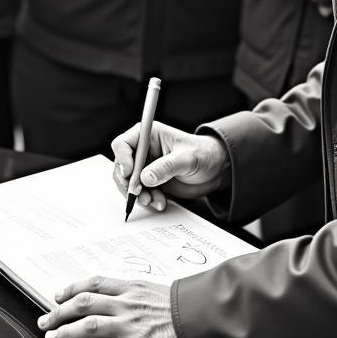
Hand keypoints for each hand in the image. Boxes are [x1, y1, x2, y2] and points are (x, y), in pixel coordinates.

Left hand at [37, 276, 186, 337]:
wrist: (203, 318)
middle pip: (84, 303)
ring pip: (88, 326)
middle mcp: (126, 304)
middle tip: (47, 321)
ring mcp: (131, 325)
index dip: (71, 288)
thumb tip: (113, 295)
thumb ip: (132, 293)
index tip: (58, 295)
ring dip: (66, 332)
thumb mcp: (154, 289)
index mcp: (130, 287)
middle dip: (60, 312)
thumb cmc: (182, 306)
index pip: (93, 283)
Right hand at [111, 120, 229, 212]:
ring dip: (138, 195)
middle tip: (140, 193)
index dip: (122, 159)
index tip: (129, 174)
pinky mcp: (152, 182)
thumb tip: (146, 177)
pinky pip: (140, 193)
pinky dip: (147, 200)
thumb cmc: (203, 154)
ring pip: (128, 183)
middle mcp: (144, 150)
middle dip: (128, 183)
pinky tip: (160, 202)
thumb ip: (166, 167)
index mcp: (149, 135)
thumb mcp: (187, 158)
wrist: (215, 169)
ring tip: (153, 200)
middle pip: (121, 166)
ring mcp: (147, 167)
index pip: (123, 144)